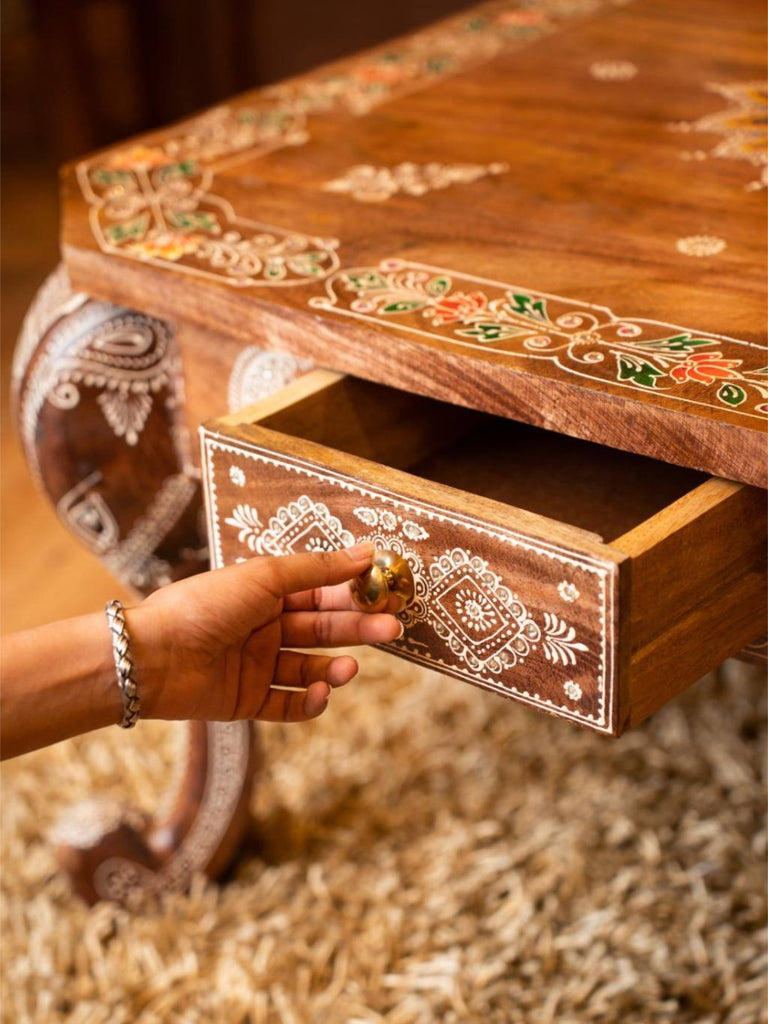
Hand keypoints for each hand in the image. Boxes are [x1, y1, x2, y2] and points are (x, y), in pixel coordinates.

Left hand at [126, 543, 399, 723]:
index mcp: (267, 594)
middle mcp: (265, 628)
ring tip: (349, 669)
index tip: (387, 593)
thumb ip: (317, 568)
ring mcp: (257, 666)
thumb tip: (367, 551)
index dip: (353, 592)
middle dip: (357, 629)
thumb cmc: (205, 605)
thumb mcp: (266, 577)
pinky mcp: (248, 701)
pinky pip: (288, 705)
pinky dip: (308, 702)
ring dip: (335, 668)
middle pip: (322, 629)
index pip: (321, 592)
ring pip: (310, 669)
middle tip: (391, 630)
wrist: (153, 657)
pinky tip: (320, 692)